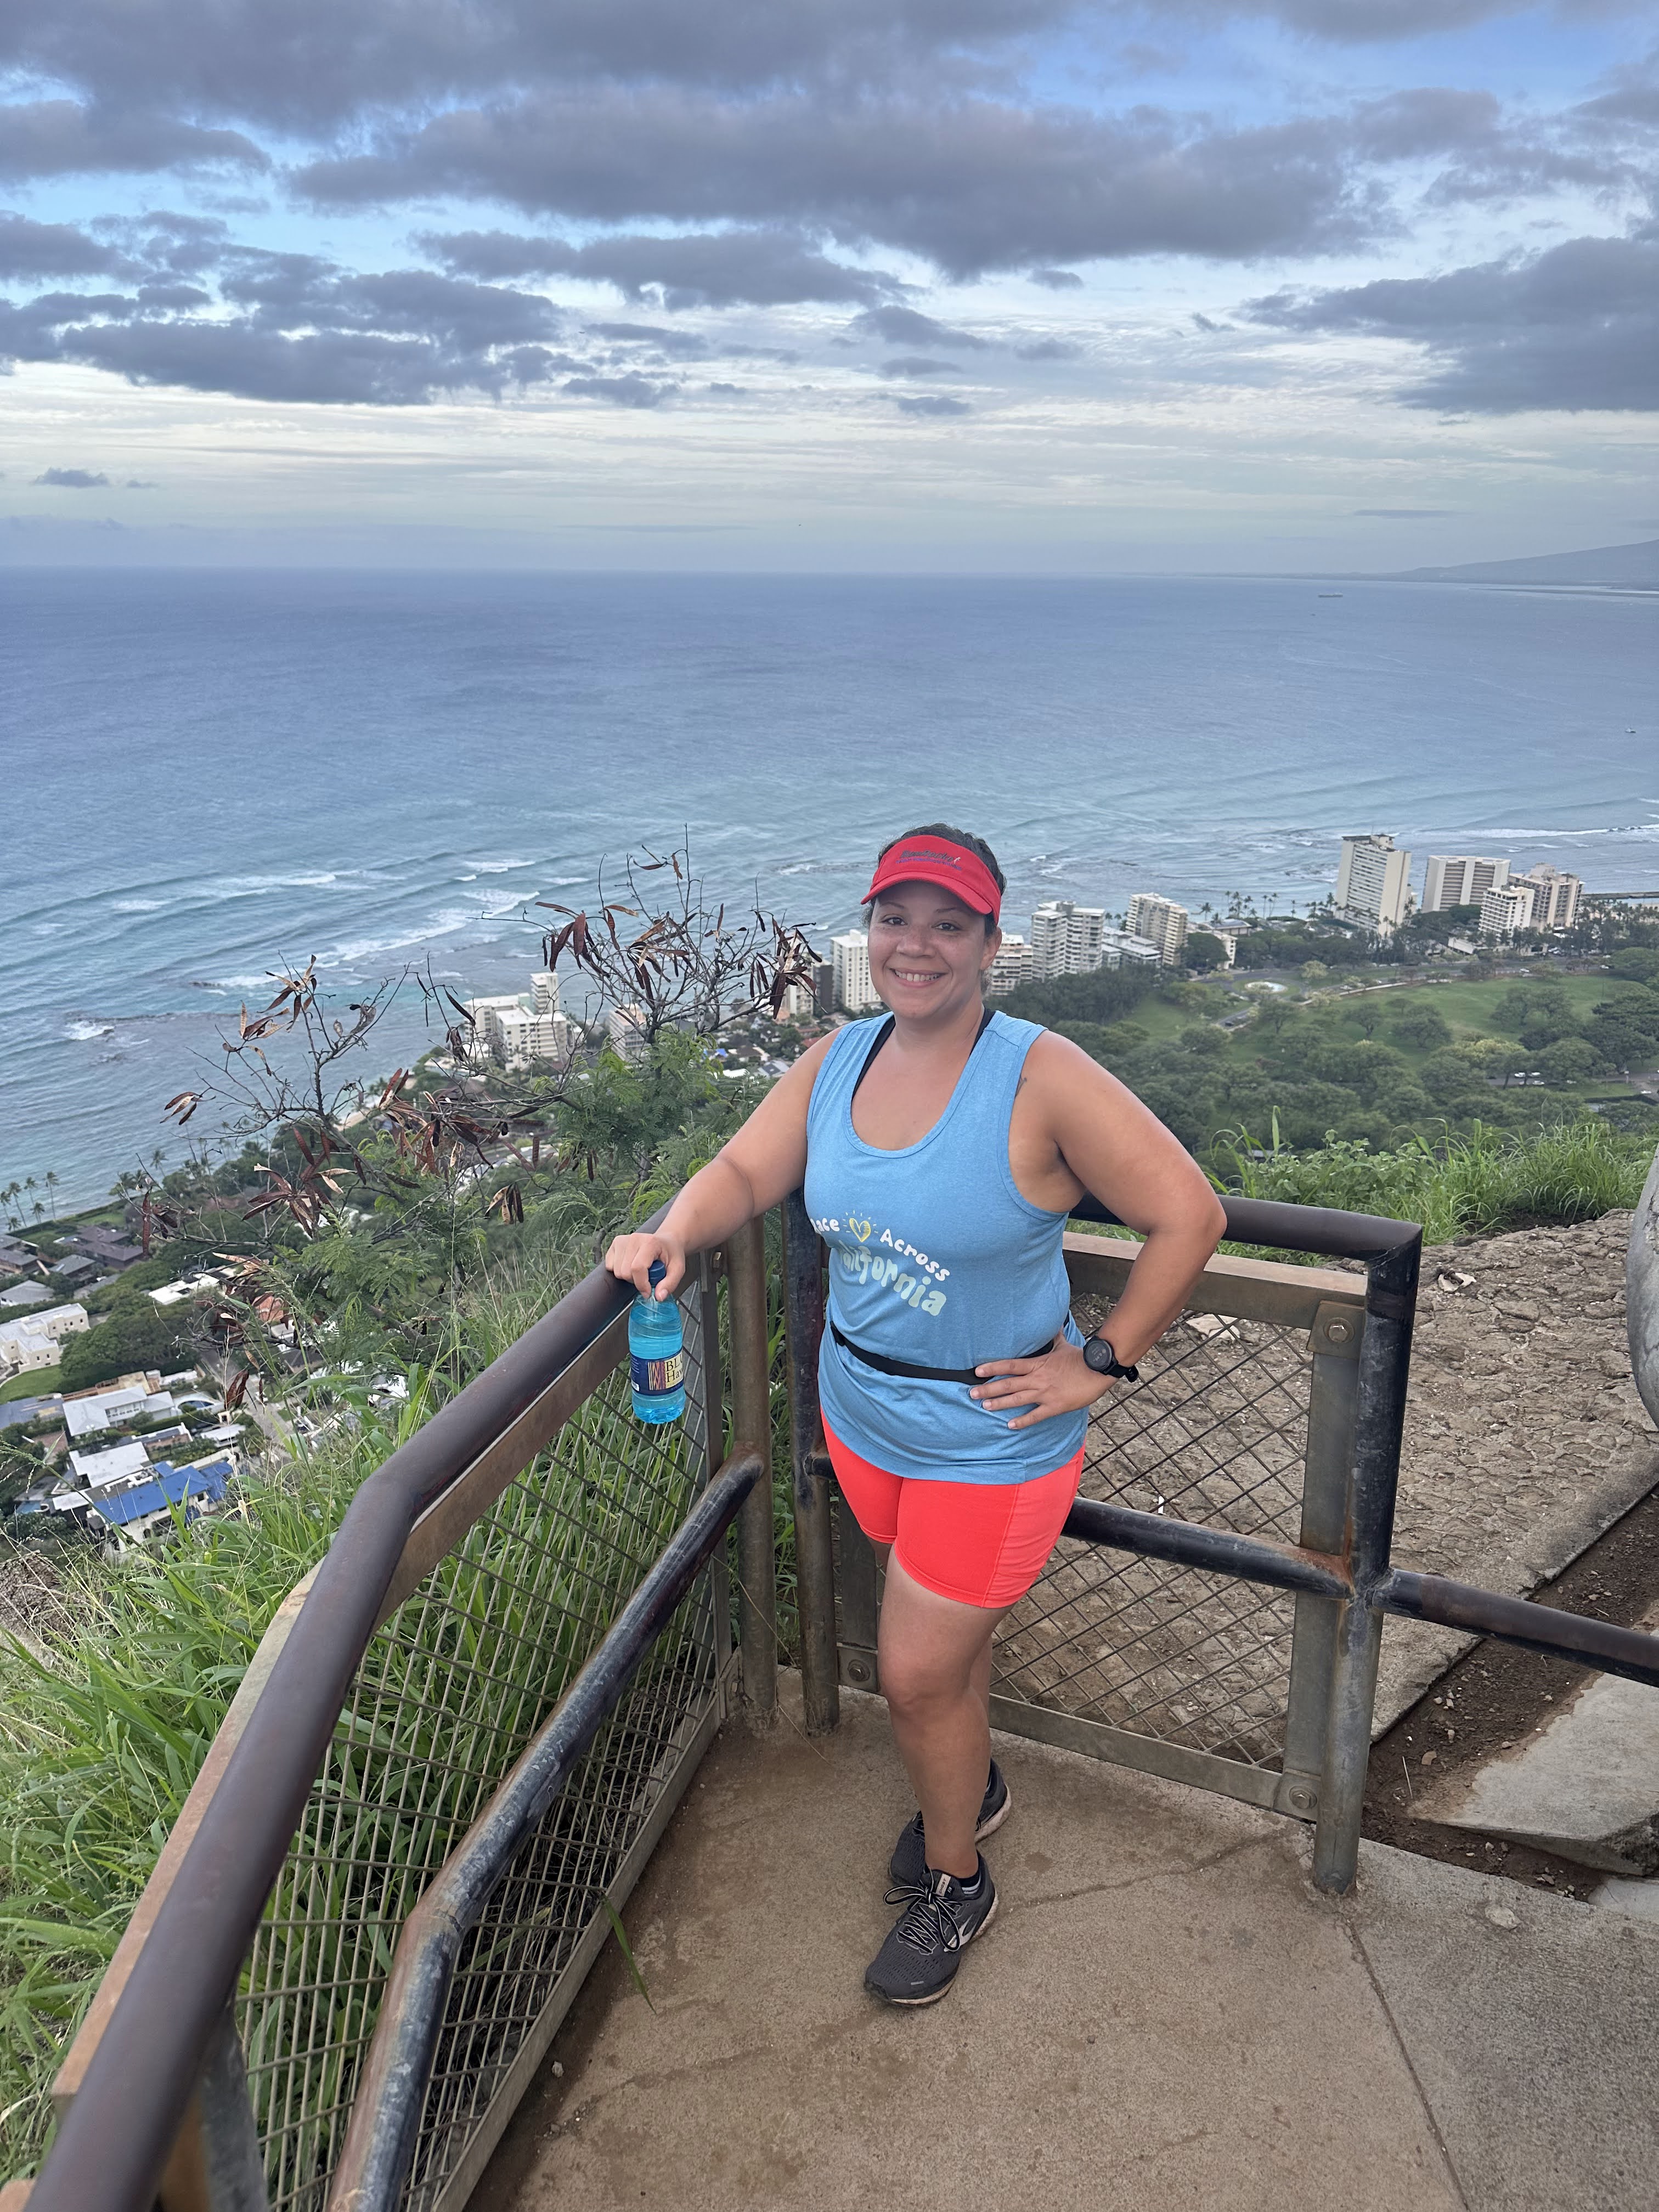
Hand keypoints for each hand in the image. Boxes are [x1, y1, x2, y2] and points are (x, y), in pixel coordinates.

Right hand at [604, 1229, 686, 1300]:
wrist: (667, 1241)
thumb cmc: (671, 1254)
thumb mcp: (678, 1269)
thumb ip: (670, 1284)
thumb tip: (658, 1297)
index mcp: (650, 1242)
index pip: (637, 1268)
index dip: (641, 1284)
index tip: (648, 1292)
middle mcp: (634, 1239)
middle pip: (625, 1272)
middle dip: (636, 1281)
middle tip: (647, 1276)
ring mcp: (622, 1240)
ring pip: (616, 1271)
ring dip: (628, 1277)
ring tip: (641, 1270)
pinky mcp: (615, 1243)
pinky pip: (609, 1266)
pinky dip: (619, 1270)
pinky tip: (631, 1265)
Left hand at [970, 1341, 1112, 1429]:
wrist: (1097, 1370)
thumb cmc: (1080, 1358)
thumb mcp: (1062, 1345)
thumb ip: (1053, 1336)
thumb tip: (1051, 1322)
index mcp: (1037, 1364)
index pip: (1010, 1365)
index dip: (992, 1368)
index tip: (977, 1371)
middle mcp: (1037, 1379)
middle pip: (1008, 1384)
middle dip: (988, 1389)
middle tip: (972, 1393)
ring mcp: (1045, 1393)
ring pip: (1017, 1399)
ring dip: (1000, 1403)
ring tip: (985, 1406)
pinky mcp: (1055, 1406)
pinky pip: (1035, 1415)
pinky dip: (1023, 1421)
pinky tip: (1011, 1425)